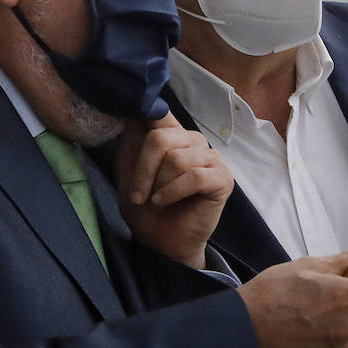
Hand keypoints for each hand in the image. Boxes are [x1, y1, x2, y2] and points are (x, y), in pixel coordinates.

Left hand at [115, 113, 231, 268]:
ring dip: (158, 185)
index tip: (125, 115)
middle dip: (143, 170)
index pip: (158, 112)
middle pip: (162, 138)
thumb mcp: (129, 168)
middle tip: (138, 194)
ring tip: (155, 201)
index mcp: (173, 134)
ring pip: (177, 159)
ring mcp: (211, 159)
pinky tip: (164, 202)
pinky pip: (194, 177)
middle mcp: (194, 141)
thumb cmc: (146, 206)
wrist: (161, 241)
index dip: (142, 111)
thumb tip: (131, 106)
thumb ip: (132, 137)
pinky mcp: (222, 179)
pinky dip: (173, 192)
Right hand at [237, 252, 347, 347]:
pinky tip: (305, 321)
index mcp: (347, 299)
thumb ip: (342, 263)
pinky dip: (332, 328)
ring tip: (311, 304)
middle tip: (346, 283)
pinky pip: (341, 339)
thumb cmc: (272, 292)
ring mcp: (339, 347)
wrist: (242, 332)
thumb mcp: (307, 265)